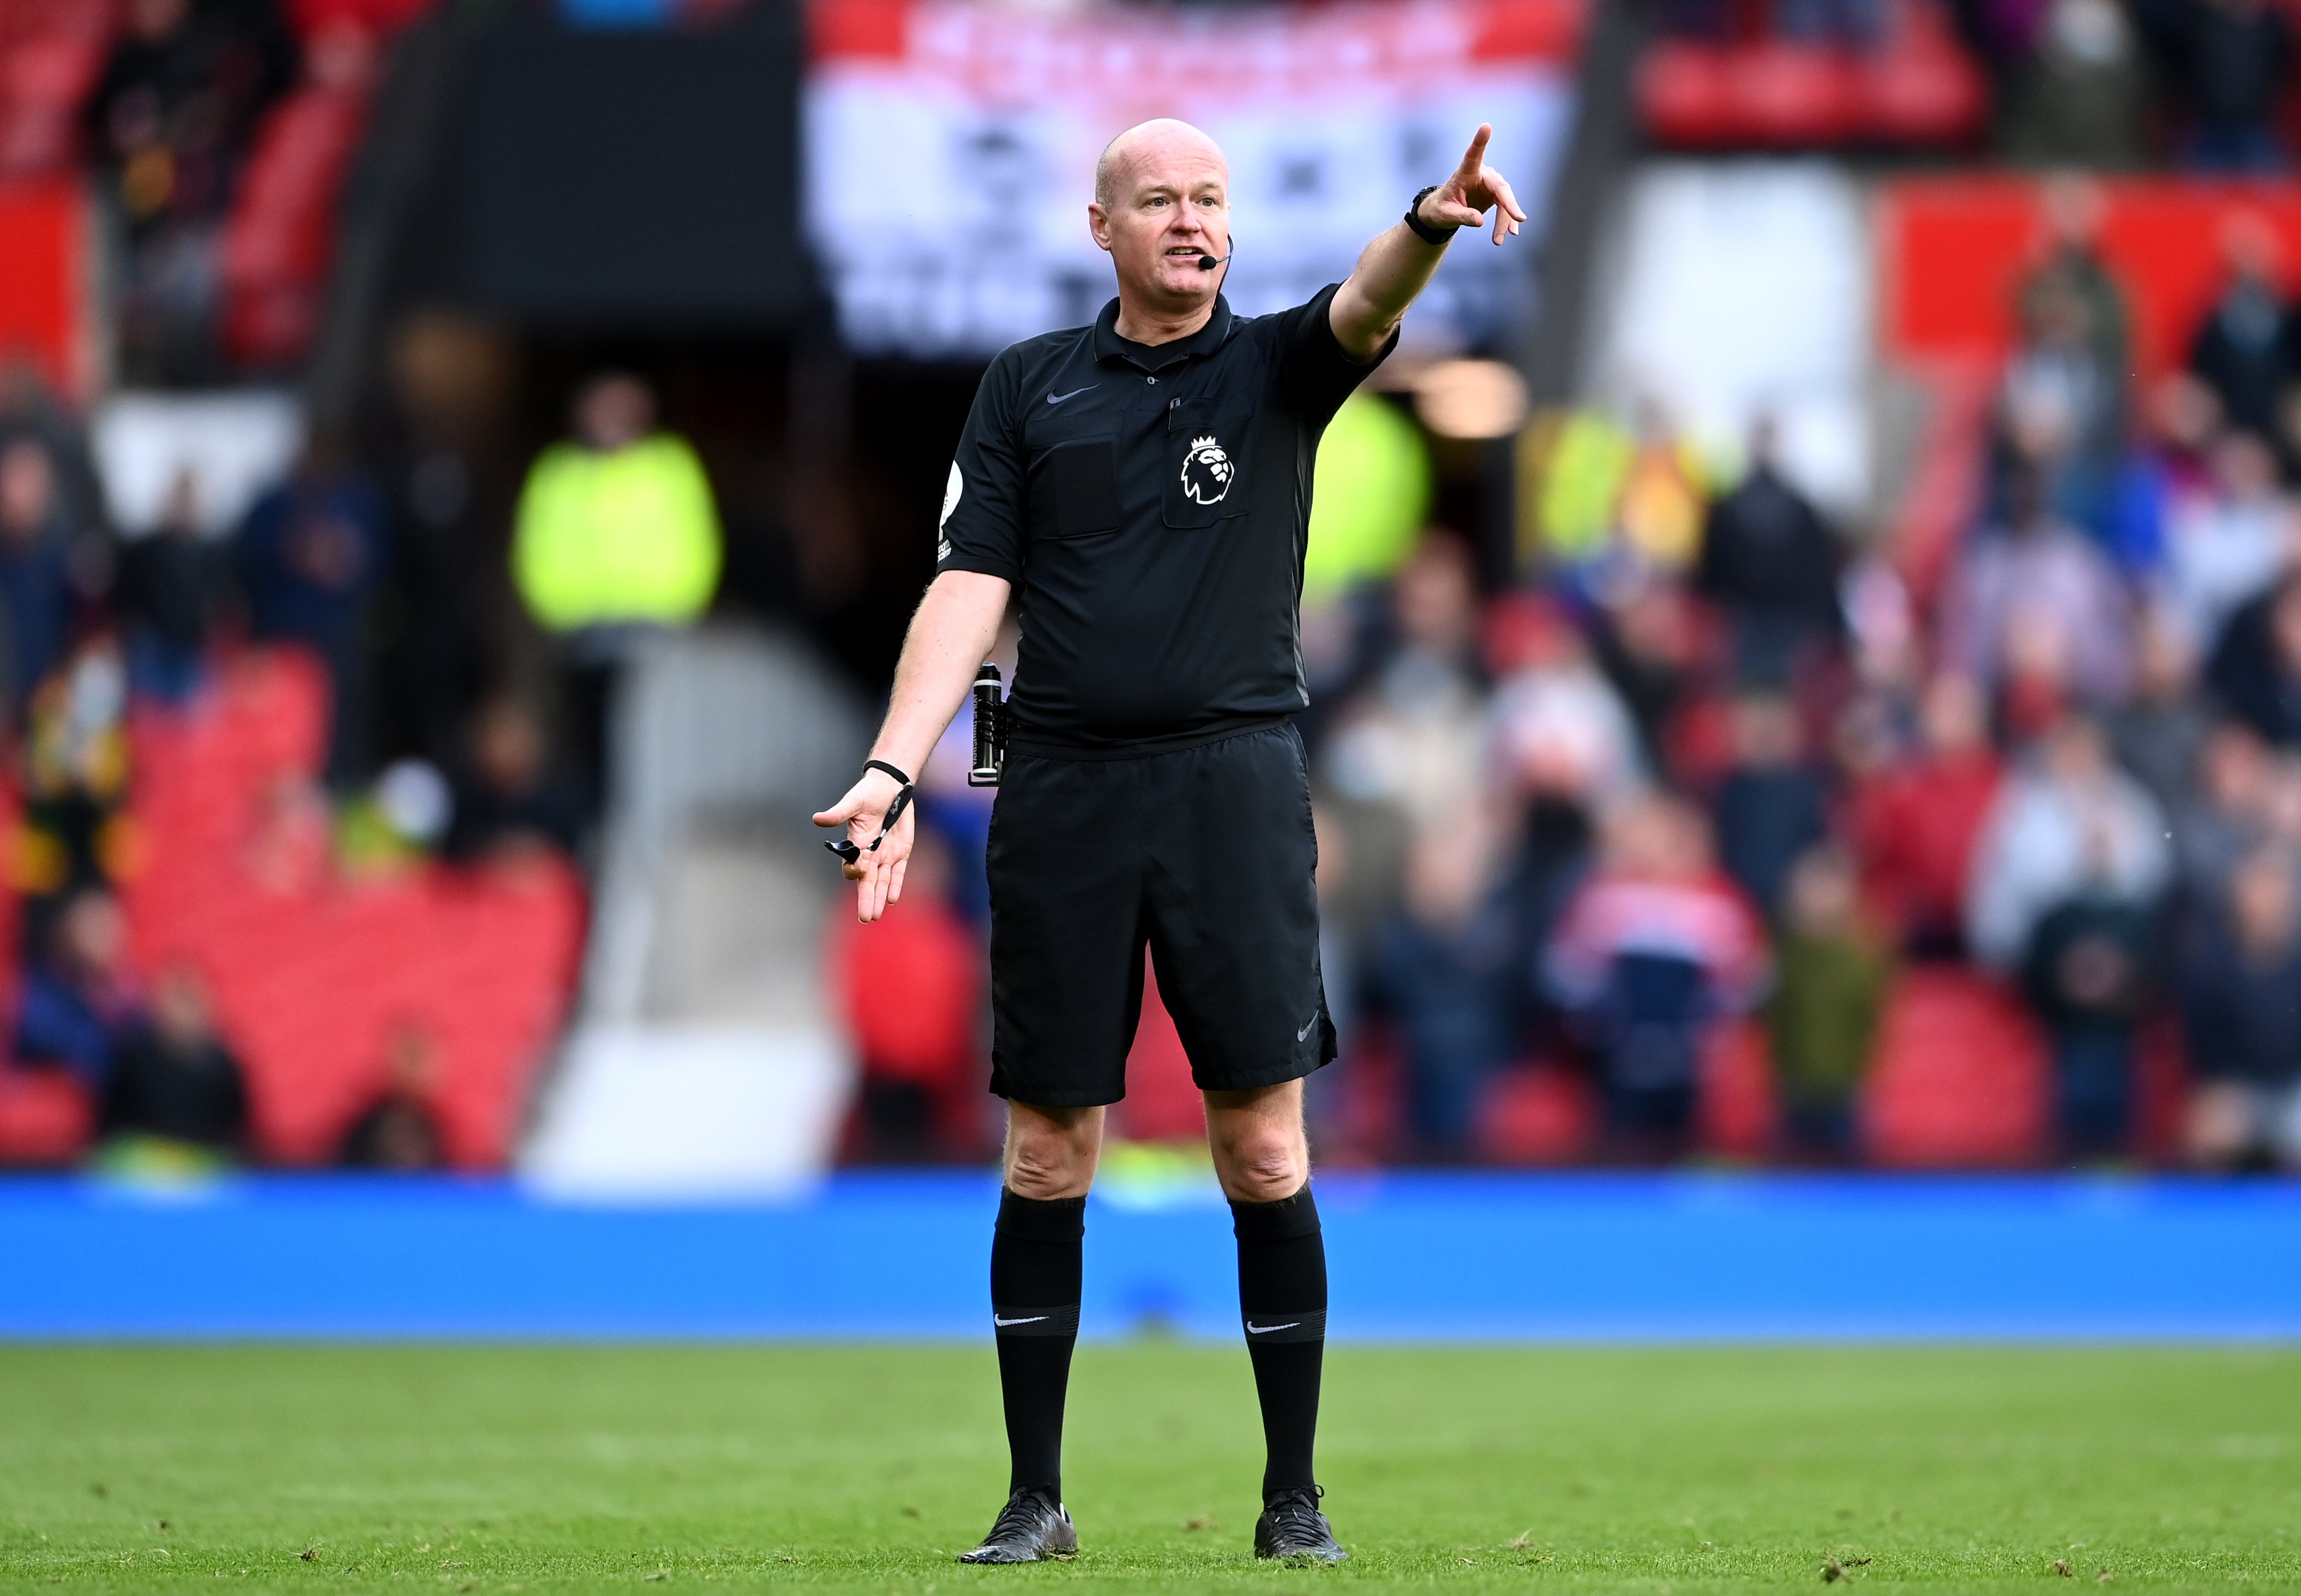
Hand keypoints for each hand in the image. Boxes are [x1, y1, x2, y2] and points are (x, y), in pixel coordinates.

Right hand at [812, 767, 915, 922]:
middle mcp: (869, 854)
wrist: (891, 786)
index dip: (855, 869)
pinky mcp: (901, 852)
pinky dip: (895, 885)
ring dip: (879, 898)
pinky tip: (892, 899)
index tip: (860, 867)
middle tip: (864, 918)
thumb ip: (838, 813)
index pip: (852, 866)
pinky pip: (898, 873)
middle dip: (866, 899)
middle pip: (867, 882)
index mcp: (856, 844)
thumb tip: (817, 819)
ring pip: (882, 882)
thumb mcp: (853, 801)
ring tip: (874, 916)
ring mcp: (886, 854)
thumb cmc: (868, 792)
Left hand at [1418, 124, 1526, 245]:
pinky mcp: (1495, 195)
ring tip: (1498, 240)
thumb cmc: (1440, 209)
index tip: (1486, 126)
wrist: (1442, 213)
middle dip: (1509, 205)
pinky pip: (1505, 208)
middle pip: (1500, 188)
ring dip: (1505, 221)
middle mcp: (1481, 174)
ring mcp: (1490, 184)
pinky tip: (1511, 233)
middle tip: (1519, 219)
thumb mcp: (1446, 215)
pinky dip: (1507, 221)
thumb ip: (1462, 216)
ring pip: (1505, 201)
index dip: (1480, 141)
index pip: (1473, 155)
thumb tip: (1480, 221)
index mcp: (1465, 173)